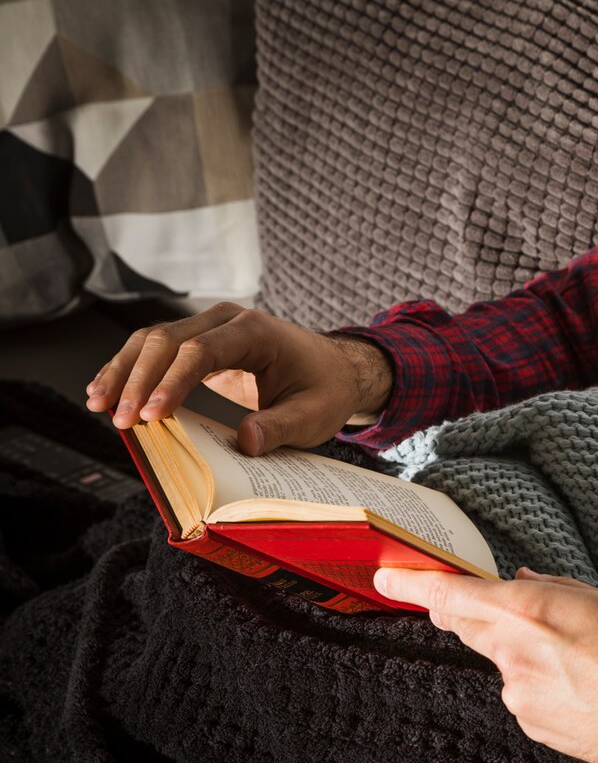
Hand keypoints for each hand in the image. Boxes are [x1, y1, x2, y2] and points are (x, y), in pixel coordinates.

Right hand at [84, 302, 391, 455]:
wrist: (334, 370)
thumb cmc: (325, 390)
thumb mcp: (314, 415)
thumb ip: (282, 427)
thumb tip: (247, 441)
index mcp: (256, 332)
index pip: (202, 351)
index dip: (172, 382)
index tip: (151, 415)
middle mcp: (227, 321)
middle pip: (166, 340)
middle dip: (138, 380)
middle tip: (117, 419)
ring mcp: (209, 327)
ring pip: (151, 340)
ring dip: (123, 372)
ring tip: (98, 404)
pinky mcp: (198, 344)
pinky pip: (156, 351)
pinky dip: (131, 370)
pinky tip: (106, 391)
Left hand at [374, 566, 597, 762]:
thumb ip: (555, 590)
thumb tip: (521, 582)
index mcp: (530, 612)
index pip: (454, 595)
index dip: (415, 584)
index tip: (388, 577)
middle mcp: (514, 655)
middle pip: (470, 627)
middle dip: (473, 614)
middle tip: (505, 611)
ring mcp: (519, 695)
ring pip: (506, 663)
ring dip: (526, 654)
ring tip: (586, 661)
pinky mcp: (533, 726)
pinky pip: (524, 694)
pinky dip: (543, 685)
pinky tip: (587, 689)